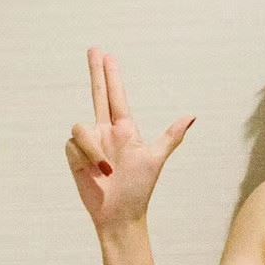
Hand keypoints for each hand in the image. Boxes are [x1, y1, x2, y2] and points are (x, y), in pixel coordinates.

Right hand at [64, 47, 195, 231]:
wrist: (120, 215)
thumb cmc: (139, 189)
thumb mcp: (156, 159)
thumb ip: (171, 136)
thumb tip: (192, 117)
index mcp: (125, 130)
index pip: (116, 96)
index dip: (111, 76)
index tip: (107, 55)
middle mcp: (106, 132)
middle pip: (97, 95)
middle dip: (96, 72)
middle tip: (93, 49)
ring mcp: (90, 144)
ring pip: (81, 128)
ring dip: (93, 150)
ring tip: (106, 171)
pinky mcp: (75, 157)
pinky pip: (73, 145)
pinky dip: (85, 159)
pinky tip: (94, 174)